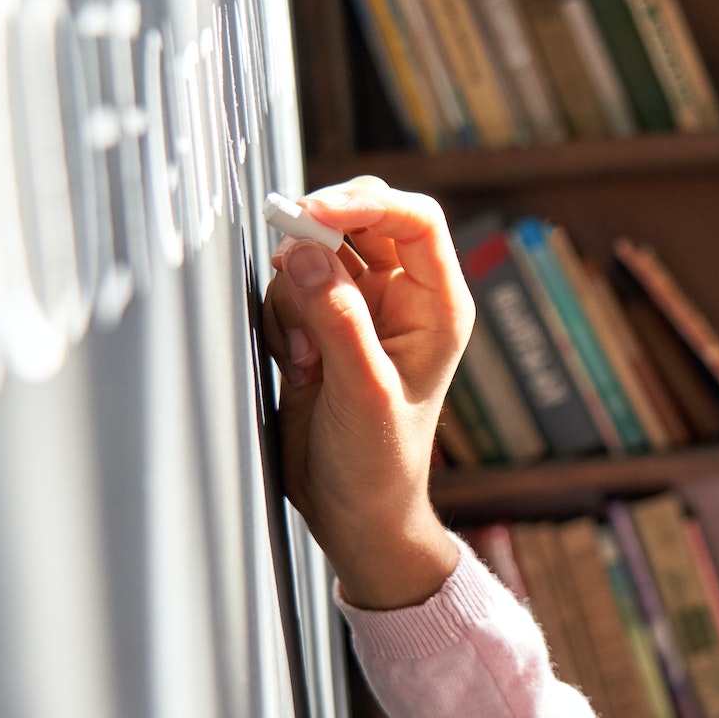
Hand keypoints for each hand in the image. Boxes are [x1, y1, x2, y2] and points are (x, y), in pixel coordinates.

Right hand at [261, 178, 471, 608]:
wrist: (354, 513)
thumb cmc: (379, 465)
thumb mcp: (363, 394)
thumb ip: (338, 321)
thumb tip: (307, 255)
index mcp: (438, 307)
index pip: (416, 220)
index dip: (364, 204)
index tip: (311, 214)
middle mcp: (403, 298)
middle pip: (362, 220)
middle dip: (318, 237)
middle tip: (288, 267)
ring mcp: (362, 308)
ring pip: (317, 251)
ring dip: (295, 289)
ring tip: (305, 355)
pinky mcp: (323, 325)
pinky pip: (292, 287)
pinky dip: (281, 313)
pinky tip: (294, 361)